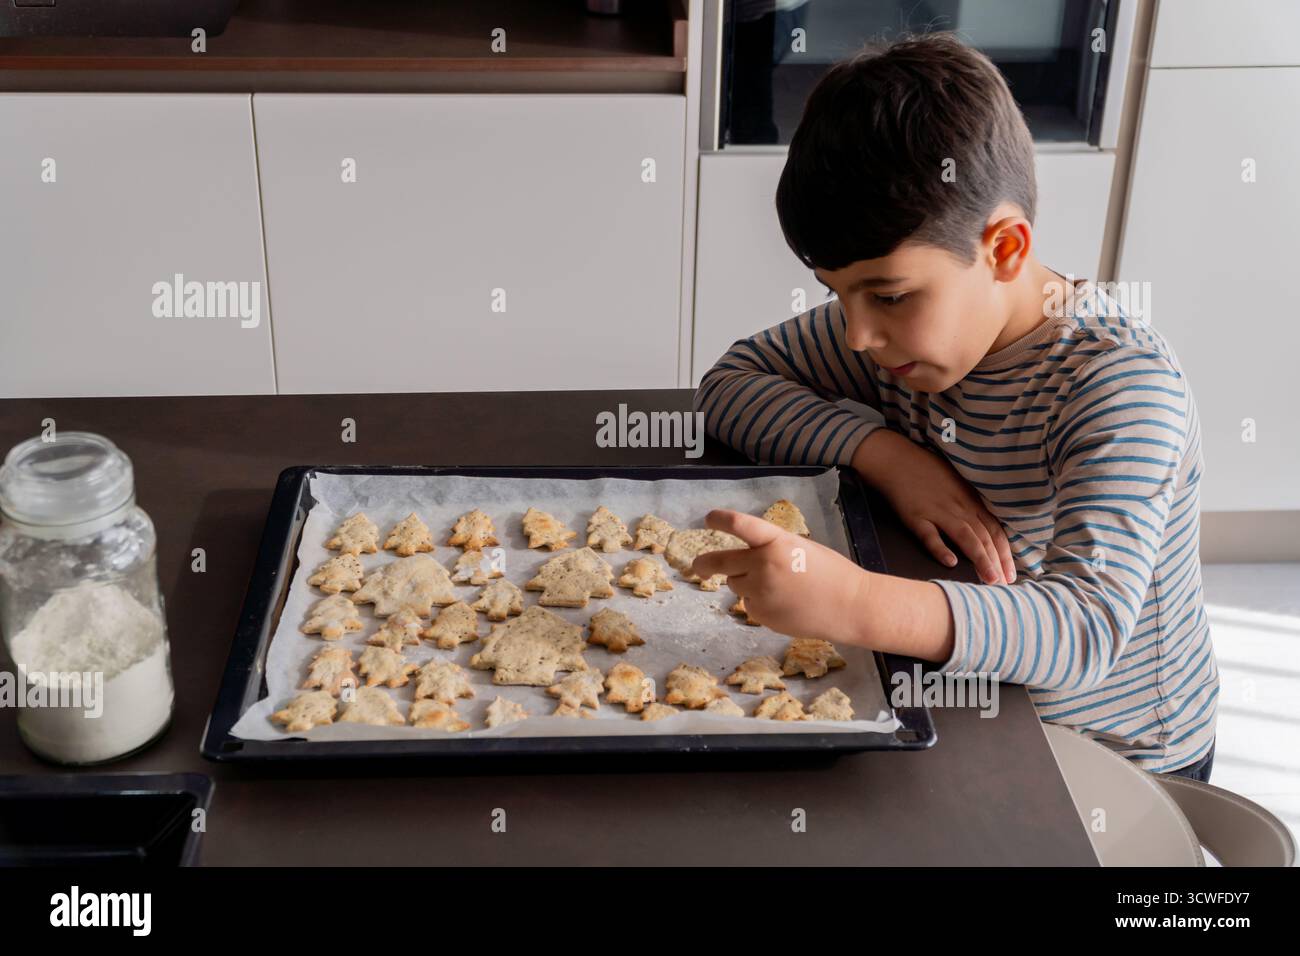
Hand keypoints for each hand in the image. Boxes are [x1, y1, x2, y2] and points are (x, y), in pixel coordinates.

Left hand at [689, 509, 871, 645]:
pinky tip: (784, 604)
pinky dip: (759, 603)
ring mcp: (760, 591)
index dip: (720, 520)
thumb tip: (742, 562)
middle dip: (704, 564)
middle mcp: (763, 564)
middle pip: (720, 562)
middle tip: (697, 566)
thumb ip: (770, 549)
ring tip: (778, 587)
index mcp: (777, 542)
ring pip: (735, 584)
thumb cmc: (831, 573)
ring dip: (745, 583)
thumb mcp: (800, 548)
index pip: (740, 525)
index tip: (708, 518)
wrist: (851, 606)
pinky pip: (749, 605)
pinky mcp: (760, 614)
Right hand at [852, 428, 1015, 584]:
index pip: (995, 530)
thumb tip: (986, 528)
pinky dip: (941, 548)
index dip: (1005, 554)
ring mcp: (938, 512)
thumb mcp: (957, 484)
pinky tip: (950, 563)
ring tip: (989, 580)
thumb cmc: (926, 471)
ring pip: (966, 537)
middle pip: (984, 537)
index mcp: (970, 501)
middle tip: (1005, 585)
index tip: (1011, 575)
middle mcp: (959, 508)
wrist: (897, 460)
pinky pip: (930, 535)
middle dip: (998, 562)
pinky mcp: (916, 516)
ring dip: (980, 559)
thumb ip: (971, 505)